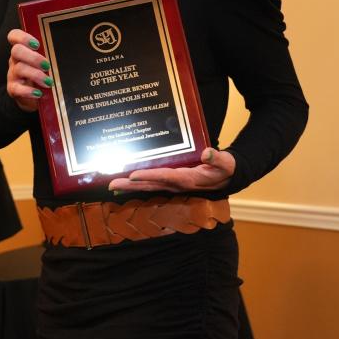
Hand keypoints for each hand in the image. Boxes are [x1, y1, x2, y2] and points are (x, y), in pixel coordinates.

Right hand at [6, 28, 52, 112]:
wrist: (34, 97)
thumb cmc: (43, 75)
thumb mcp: (46, 62)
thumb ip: (51, 54)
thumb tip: (70, 50)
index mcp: (23, 49)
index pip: (14, 36)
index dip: (23, 37)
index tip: (36, 44)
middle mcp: (16, 60)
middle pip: (16, 51)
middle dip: (33, 57)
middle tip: (47, 66)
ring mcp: (13, 74)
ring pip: (19, 69)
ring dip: (36, 74)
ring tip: (49, 82)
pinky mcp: (13, 89)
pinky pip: (17, 88)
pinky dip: (28, 91)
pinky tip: (38, 93)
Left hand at [107, 148, 234, 193]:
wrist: (227, 178)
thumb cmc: (225, 168)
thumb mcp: (226, 163)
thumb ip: (218, 158)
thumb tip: (207, 152)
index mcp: (188, 179)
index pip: (165, 176)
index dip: (149, 176)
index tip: (132, 175)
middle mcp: (176, 184)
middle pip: (149, 185)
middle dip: (130, 185)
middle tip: (111, 184)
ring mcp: (172, 184)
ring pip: (147, 186)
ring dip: (129, 186)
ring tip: (111, 185)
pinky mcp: (170, 182)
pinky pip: (151, 184)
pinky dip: (137, 184)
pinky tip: (124, 183)